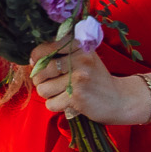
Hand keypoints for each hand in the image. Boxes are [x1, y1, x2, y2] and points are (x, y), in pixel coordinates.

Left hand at [29, 39, 143, 124]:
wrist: (119, 99)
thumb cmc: (95, 77)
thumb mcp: (84, 56)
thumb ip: (61, 52)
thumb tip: (31, 59)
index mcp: (80, 45)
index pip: (45, 48)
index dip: (37, 57)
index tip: (38, 62)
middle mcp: (80, 59)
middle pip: (40, 71)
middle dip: (41, 80)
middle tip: (54, 82)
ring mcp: (79, 78)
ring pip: (42, 89)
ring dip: (49, 94)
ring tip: (64, 92)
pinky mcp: (78, 97)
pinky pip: (50, 104)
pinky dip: (56, 106)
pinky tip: (70, 102)